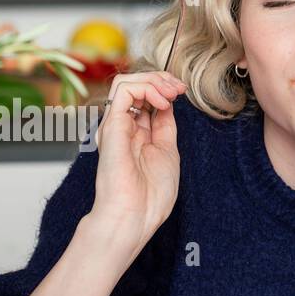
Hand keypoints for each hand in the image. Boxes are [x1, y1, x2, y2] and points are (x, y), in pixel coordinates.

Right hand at [88, 70, 184, 254]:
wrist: (134, 216)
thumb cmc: (150, 195)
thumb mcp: (167, 152)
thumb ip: (164, 126)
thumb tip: (167, 103)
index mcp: (134, 134)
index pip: (144, 98)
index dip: (164, 88)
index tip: (182, 92)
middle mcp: (122, 127)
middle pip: (135, 86)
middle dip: (161, 79)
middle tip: (179, 88)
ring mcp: (115, 125)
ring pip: (126, 82)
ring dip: (154, 80)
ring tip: (171, 93)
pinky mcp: (111, 125)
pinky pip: (124, 90)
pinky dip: (147, 88)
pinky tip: (162, 103)